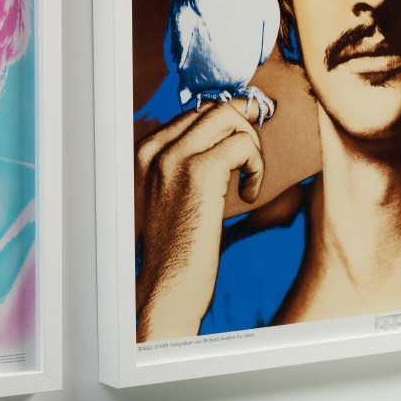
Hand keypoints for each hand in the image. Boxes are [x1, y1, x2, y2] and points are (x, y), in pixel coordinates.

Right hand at [135, 98, 266, 341]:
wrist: (166, 290)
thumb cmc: (174, 256)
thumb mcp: (173, 203)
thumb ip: (188, 170)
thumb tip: (230, 143)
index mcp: (145, 155)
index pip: (195, 114)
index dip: (227, 125)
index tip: (245, 146)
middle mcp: (155, 150)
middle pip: (215, 109)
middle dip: (244, 129)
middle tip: (254, 163)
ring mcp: (175, 158)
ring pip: (231, 118)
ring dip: (252, 148)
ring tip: (248, 183)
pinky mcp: (200, 172)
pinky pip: (244, 145)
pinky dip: (256, 167)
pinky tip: (248, 195)